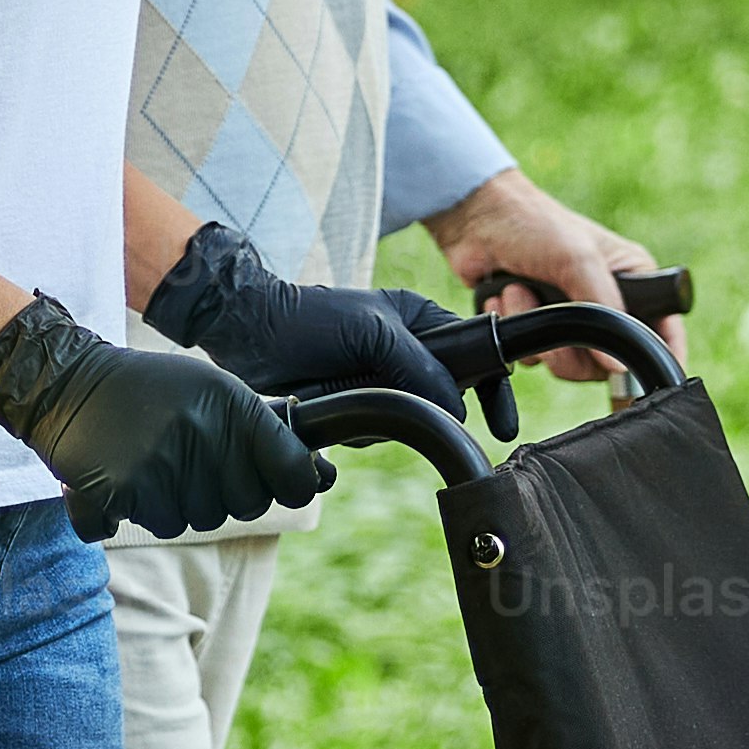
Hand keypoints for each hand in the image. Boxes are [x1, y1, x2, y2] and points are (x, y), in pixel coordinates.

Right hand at [0, 297, 336, 542]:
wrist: (64, 380)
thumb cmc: (151, 392)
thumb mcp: (214, 391)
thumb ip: (267, 434)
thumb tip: (327, 479)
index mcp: (232, 406)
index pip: (293, 476)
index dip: (289, 486)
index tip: (274, 481)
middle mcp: (201, 434)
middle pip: (242, 508)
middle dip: (217, 493)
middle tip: (183, 458)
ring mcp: (159, 464)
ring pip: (190, 521)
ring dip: (167, 503)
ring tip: (144, 461)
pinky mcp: (118, 489)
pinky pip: (140, 525)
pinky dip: (121, 511)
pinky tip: (113, 476)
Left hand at [139, 220, 463, 400]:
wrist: (246, 332)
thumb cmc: (309, 319)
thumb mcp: (373, 334)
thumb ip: (420, 368)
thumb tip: (456, 410)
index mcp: (422, 319)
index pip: (477, 353)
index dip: (493, 388)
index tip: (502, 424)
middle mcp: (407, 350)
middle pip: (442, 396)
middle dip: (419, 407)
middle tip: (386, 399)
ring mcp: (380, 378)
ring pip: (406, 419)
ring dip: (377, 418)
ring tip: (343, 389)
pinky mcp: (353, 401)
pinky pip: (372, 430)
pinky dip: (353, 426)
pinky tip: (328, 402)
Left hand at [419, 169, 662, 387]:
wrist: (477, 221)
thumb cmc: (535, 224)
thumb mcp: (578, 259)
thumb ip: (602, 309)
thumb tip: (615, 363)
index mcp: (632, 280)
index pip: (662, 329)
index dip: (659, 355)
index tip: (649, 376)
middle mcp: (607, 303)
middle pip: (608, 361)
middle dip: (572, 346)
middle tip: (552, 316)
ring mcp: (572, 318)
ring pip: (568, 364)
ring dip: (537, 333)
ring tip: (521, 293)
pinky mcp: (539, 327)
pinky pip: (534, 356)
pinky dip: (516, 330)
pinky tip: (506, 297)